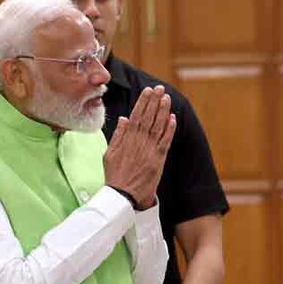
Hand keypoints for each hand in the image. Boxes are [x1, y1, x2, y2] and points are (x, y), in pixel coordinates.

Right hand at [104, 86, 175, 207]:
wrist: (123, 194)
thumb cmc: (115, 175)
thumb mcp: (110, 153)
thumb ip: (118, 135)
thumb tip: (124, 118)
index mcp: (127, 138)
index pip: (137, 115)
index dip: (143, 102)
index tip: (148, 91)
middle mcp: (139, 141)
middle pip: (148, 117)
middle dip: (154, 101)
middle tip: (160, 88)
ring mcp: (149, 149)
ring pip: (158, 126)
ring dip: (163, 111)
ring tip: (166, 98)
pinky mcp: (158, 159)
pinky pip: (165, 141)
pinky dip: (169, 129)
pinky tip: (173, 118)